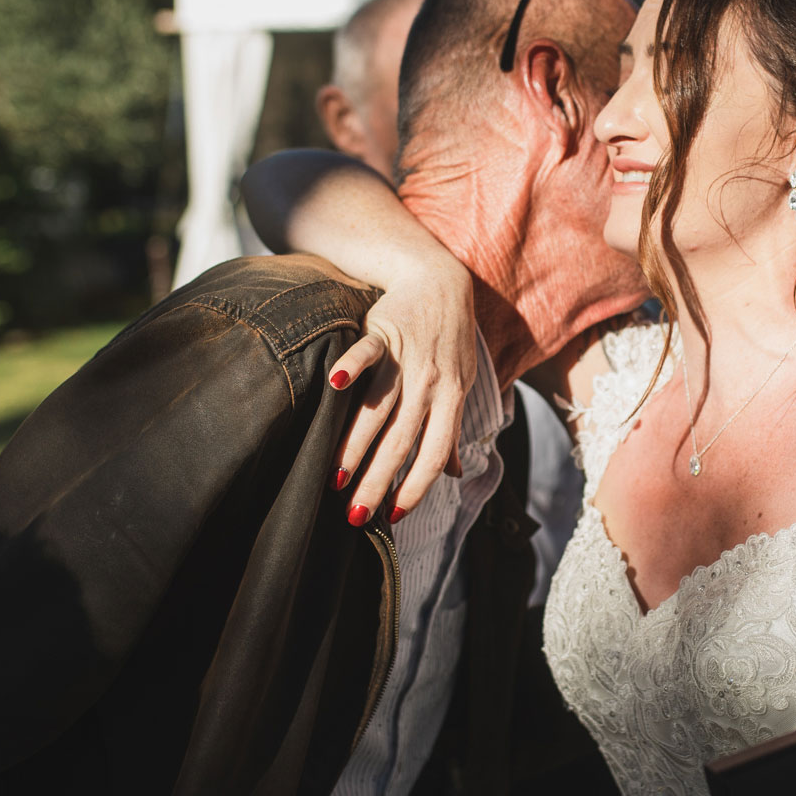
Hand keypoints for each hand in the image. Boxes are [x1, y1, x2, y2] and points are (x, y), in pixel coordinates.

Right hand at [332, 254, 476, 524]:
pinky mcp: (384, 332)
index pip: (434, 454)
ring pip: (379, 408)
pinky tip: (334, 384)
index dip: (416, 487)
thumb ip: (452, 428)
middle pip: (402, 441)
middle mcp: (430, 383)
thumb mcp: (461, 383)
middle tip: (354, 514)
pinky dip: (352, 365)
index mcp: (451, 399)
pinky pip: (367, 352)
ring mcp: (406, 358)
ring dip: (355, 444)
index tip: (394, 515)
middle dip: (378, 481)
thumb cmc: (449, 340)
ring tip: (335, 476)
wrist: (440, 280)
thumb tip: (454, 474)